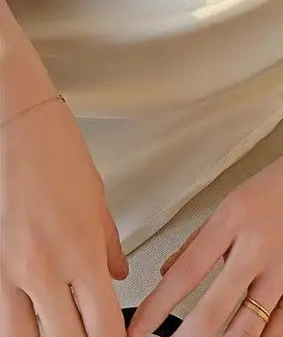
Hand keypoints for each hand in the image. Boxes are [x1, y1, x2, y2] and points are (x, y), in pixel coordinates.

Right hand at [0, 86, 128, 336]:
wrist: (11, 121)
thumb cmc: (53, 148)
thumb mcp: (95, 196)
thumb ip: (108, 244)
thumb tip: (118, 276)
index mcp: (81, 250)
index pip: (105, 326)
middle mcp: (44, 268)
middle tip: (90, 335)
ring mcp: (7, 272)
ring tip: (58, 329)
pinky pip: (0, 316)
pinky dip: (16, 323)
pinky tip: (28, 318)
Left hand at [126, 125, 282, 336]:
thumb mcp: (234, 200)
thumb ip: (200, 238)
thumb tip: (169, 271)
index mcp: (233, 220)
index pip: (185, 273)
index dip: (155, 308)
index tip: (135, 329)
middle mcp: (257, 247)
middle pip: (213, 309)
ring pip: (247, 329)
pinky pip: (281, 328)